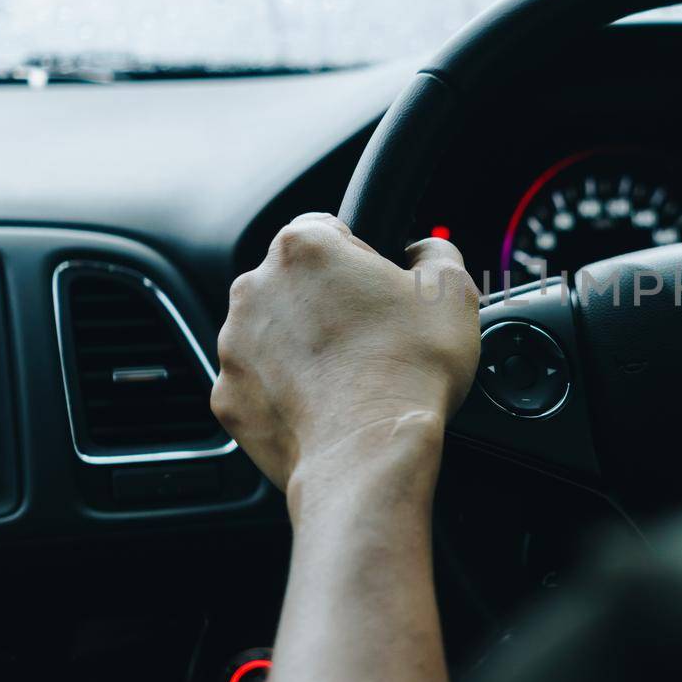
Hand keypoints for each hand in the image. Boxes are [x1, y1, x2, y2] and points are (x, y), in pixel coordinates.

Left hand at [211, 213, 479, 518]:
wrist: (369, 454)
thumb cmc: (408, 371)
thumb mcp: (452, 292)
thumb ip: (437, 252)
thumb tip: (425, 251)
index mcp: (304, 247)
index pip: (326, 227)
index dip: (360, 256)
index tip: (379, 288)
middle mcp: (255, 288)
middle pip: (294, 281)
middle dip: (327, 302)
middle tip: (373, 337)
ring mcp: (233, 346)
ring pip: (273, 333)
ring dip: (305, 346)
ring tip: (353, 376)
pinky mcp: (229, 397)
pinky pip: (259, 384)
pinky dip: (286, 392)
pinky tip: (326, 406)